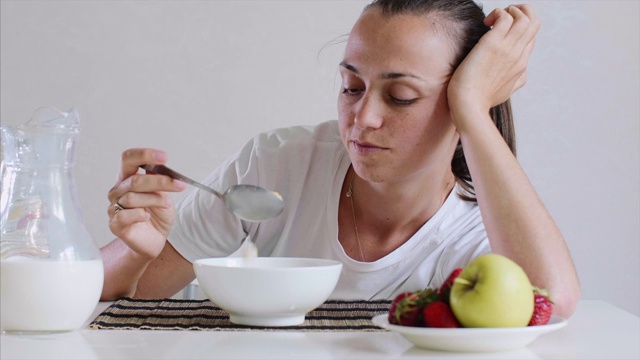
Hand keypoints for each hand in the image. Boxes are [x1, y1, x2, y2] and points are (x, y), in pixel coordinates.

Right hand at [107, 148, 185, 259]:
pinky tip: (147, 216)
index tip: (164, 157)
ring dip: (154, 199)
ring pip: (132, 197)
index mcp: (128, 178)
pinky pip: (125, 215)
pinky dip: (139, 214)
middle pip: (134, 180)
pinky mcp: (115, 224)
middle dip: (159, 181)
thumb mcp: (164, 195)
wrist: (155, 239)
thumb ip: (160, 183)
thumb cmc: (157, 215)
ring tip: (166, 204)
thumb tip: (162, 170)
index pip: (128, 159)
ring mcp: (114, 207)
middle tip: (179, 185)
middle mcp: (118, 190)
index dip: (145, 155)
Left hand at [447, 5, 539, 126]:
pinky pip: (506, 17)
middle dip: (520, 12)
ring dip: (510, 10)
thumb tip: (521, 74)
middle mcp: (518, 55)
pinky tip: (486, 22)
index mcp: (521, 65)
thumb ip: (515, 80)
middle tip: (500, 19)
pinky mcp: (493, 44)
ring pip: (525, 17)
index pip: (531, 37)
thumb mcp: (505, 92)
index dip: (519, 28)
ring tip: (492, 20)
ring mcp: (508, 49)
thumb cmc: (480, 101)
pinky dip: (498, 12)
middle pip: (534, 23)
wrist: (469, 106)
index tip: (501, 31)